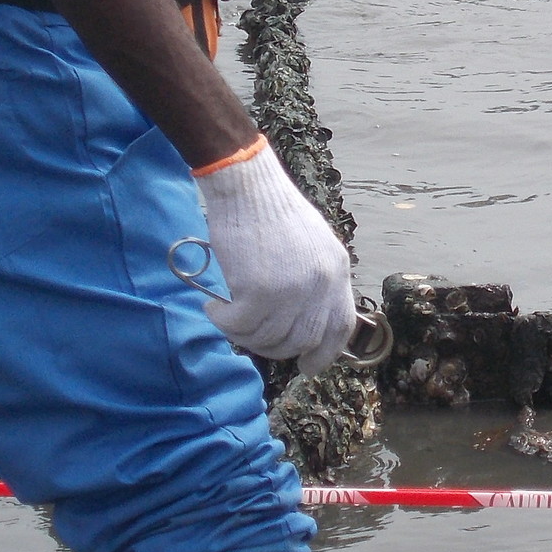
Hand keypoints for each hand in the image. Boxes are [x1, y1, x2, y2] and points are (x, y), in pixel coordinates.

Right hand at [193, 140, 354, 373]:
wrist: (247, 184)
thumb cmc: (269, 208)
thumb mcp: (309, 243)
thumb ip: (312, 279)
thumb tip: (299, 319)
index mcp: (337, 269)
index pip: (339, 326)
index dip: (324, 353)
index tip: (307, 367)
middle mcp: (321, 284)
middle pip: (301, 340)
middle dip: (274, 348)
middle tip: (248, 335)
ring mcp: (293, 290)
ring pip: (267, 338)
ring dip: (241, 333)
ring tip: (225, 313)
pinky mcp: (260, 291)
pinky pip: (239, 326)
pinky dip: (222, 321)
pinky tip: (212, 305)